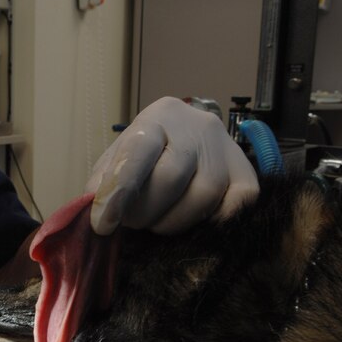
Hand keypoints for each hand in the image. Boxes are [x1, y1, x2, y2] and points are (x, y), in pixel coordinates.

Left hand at [86, 97, 258, 234]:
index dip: (119, 193)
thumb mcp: (119, 158)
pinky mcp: (247, 171)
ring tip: (157, 223)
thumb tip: (94, 215)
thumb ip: (104, 182)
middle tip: (132, 223)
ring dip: (173, 221)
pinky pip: (236, 204)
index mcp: (158, 117)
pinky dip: (211, 222)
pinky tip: (192, 222)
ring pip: (204, 194)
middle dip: (144, 211)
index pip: (137, 153)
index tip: (103, 225)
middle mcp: (197, 125)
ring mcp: (226, 147)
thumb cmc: (146, 155)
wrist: (189, 139)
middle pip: (171, 177)